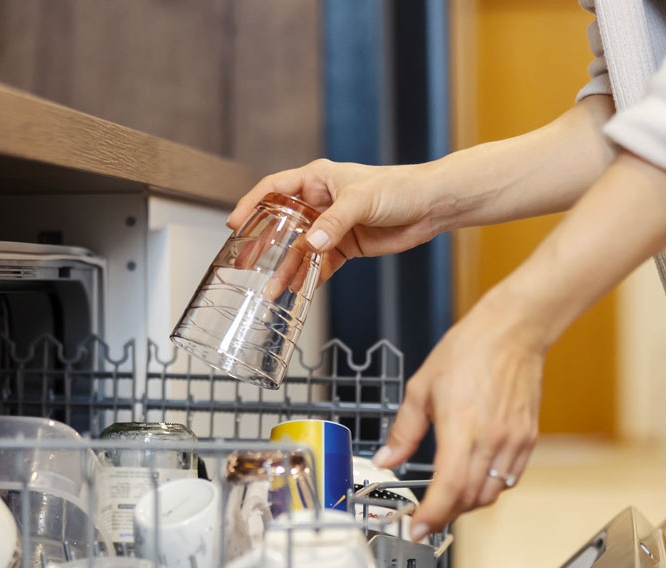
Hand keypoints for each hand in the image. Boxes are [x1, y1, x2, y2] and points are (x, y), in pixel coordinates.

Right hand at [227, 159, 445, 280]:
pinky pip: (321, 264)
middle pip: (284, 224)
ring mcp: (332, 226)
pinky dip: (310, 277)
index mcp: (318, 180)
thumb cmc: (398, 188)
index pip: (275, 189)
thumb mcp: (361, 200)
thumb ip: (334, 223)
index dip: (252, 205)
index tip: (235, 224)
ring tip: (272, 288)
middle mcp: (321, 202)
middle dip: (265, 245)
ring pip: (301, 249)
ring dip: (287, 268)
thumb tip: (311, 244)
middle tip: (247, 265)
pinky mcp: (346, 246)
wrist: (430, 206)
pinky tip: (299, 290)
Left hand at [372, 298, 546, 540]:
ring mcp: (513, 442)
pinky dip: (489, 488)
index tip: (416, 530)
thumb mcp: (421, 388)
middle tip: (424, 518)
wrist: (513, 332)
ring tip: (446, 502)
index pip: (448, 490)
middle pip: (468, 499)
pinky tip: (473, 480)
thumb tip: (386, 460)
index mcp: (461, 428)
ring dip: (466, 505)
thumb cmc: (469, 351)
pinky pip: (509, 479)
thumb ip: (403, 431)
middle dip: (444, 515)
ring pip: (490, 494)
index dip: (431, 516)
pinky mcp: (527, 439)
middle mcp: (491, 440)